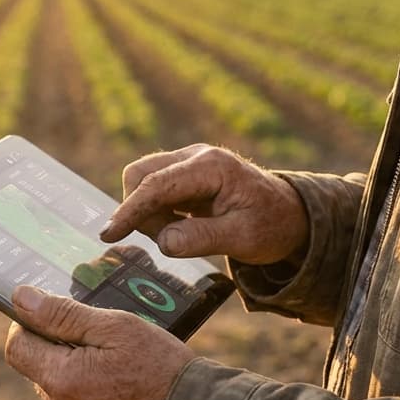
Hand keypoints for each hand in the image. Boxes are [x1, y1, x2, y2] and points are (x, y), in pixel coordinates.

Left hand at [4, 285, 194, 399]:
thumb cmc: (163, 372)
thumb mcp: (118, 329)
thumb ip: (64, 315)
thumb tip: (20, 298)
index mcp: (61, 381)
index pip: (17, 347)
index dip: (31, 327)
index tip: (57, 321)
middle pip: (42, 373)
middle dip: (64, 356)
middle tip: (108, 350)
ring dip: (81, 385)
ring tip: (125, 379)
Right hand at [100, 144, 308, 264]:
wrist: (291, 216)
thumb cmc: (271, 226)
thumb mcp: (243, 239)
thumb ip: (201, 239)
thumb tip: (164, 243)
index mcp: (212, 166)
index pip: (157, 185)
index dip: (130, 211)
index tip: (108, 235)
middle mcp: (196, 156)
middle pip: (141, 175)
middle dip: (141, 211)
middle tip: (169, 240)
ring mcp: (189, 162)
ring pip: (143, 182)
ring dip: (149, 214)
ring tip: (182, 234)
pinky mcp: (185, 175)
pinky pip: (154, 190)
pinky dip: (157, 212)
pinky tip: (183, 226)